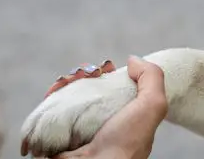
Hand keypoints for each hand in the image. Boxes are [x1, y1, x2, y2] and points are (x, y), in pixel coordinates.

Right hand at [21, 57, 167, 158]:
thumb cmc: (126, 143)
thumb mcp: (152, 107)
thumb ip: (151, 78)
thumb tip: (132, 60)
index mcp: (123, 117)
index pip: (113, 88)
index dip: (107, 73)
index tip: (104, 68)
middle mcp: (100, 122)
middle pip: (89, 88)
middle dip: (83, 74)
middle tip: (83, 73)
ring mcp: (78, 129)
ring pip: (69, 96)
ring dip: (66, 81)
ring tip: (66, 80)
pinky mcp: (56, 134)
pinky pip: (50, 110)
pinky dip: (51, 96)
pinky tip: (55, 89)